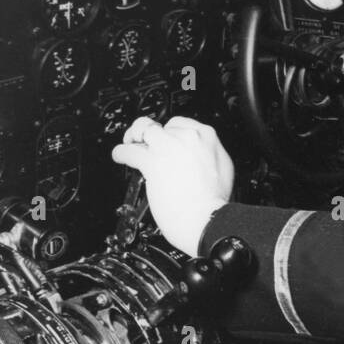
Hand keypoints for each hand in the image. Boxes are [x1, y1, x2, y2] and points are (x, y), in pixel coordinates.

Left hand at [110, 116, 233, 255]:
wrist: (207, 218)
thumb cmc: (215, 201)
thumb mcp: (223, 167)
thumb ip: (207, 154)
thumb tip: (196, 153)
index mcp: (206, 136)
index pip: (179, 124)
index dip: (169, 133)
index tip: (165, 141)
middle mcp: (187, 137)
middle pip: (160, 126)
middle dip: (150, 133)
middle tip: (143, 141)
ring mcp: (168, 148)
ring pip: (143, 130)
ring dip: (133, 137)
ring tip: (129, 144)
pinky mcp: (152, 162)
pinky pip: (129, 151)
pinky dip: (121, 153)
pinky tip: (121, 157)